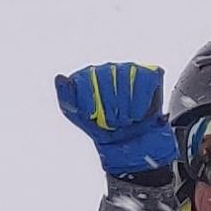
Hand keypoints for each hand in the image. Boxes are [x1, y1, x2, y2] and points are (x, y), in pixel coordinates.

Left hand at [51, 62, 177, 179]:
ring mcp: (129, 68)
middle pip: (105, 78)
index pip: (83, 80)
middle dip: (108, 108)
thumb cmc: (100, 126)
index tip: (91, 116)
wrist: (129, 142)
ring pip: (125, 78)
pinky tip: (137, 115)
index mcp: (86, 75)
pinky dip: (140, 103)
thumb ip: (66, 96)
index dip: (88, 102)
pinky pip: (144, 82)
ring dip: (124, 107)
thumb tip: (59, 77)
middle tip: (111, 123)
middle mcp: (107, 68)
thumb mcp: (77, 115)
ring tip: (124, 121)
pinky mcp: (150, 73)